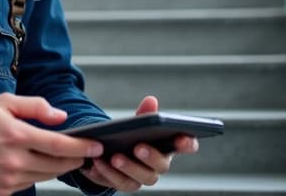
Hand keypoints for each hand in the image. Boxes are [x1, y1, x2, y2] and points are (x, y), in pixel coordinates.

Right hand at [0, 93, 103, 194]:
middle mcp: (14, 160)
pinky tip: (36, 164)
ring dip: (59, 168)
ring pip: (46, 177)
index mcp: (16, 135)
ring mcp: (8, 179)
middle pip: (57, 164)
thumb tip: (61, 116)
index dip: (82, 147)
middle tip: (85, 153)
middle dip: (75, 159)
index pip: (59, 145)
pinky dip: (37, 174)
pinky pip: (29, 184)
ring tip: (65, 157)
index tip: (96, 146)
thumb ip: (35, 107)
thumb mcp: (4, 103)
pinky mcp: (2, 191)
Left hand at [78, 96, 199, 192]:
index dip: (187, 143)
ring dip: (128, 167)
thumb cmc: (132, 135)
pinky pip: (120, 183)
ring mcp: (144, 177)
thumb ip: (145, 113)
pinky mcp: (126, 184)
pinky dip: (108, 174)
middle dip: (151, 156)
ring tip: (114, 157)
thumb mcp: (137, 123)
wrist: (112, 151)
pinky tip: (98, 164)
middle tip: (138, 147)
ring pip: (141, 178)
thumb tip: (151, 100)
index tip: (182, 138)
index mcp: (168, 146)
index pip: (187, 146)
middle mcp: (160, 165)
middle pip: (162, 165)